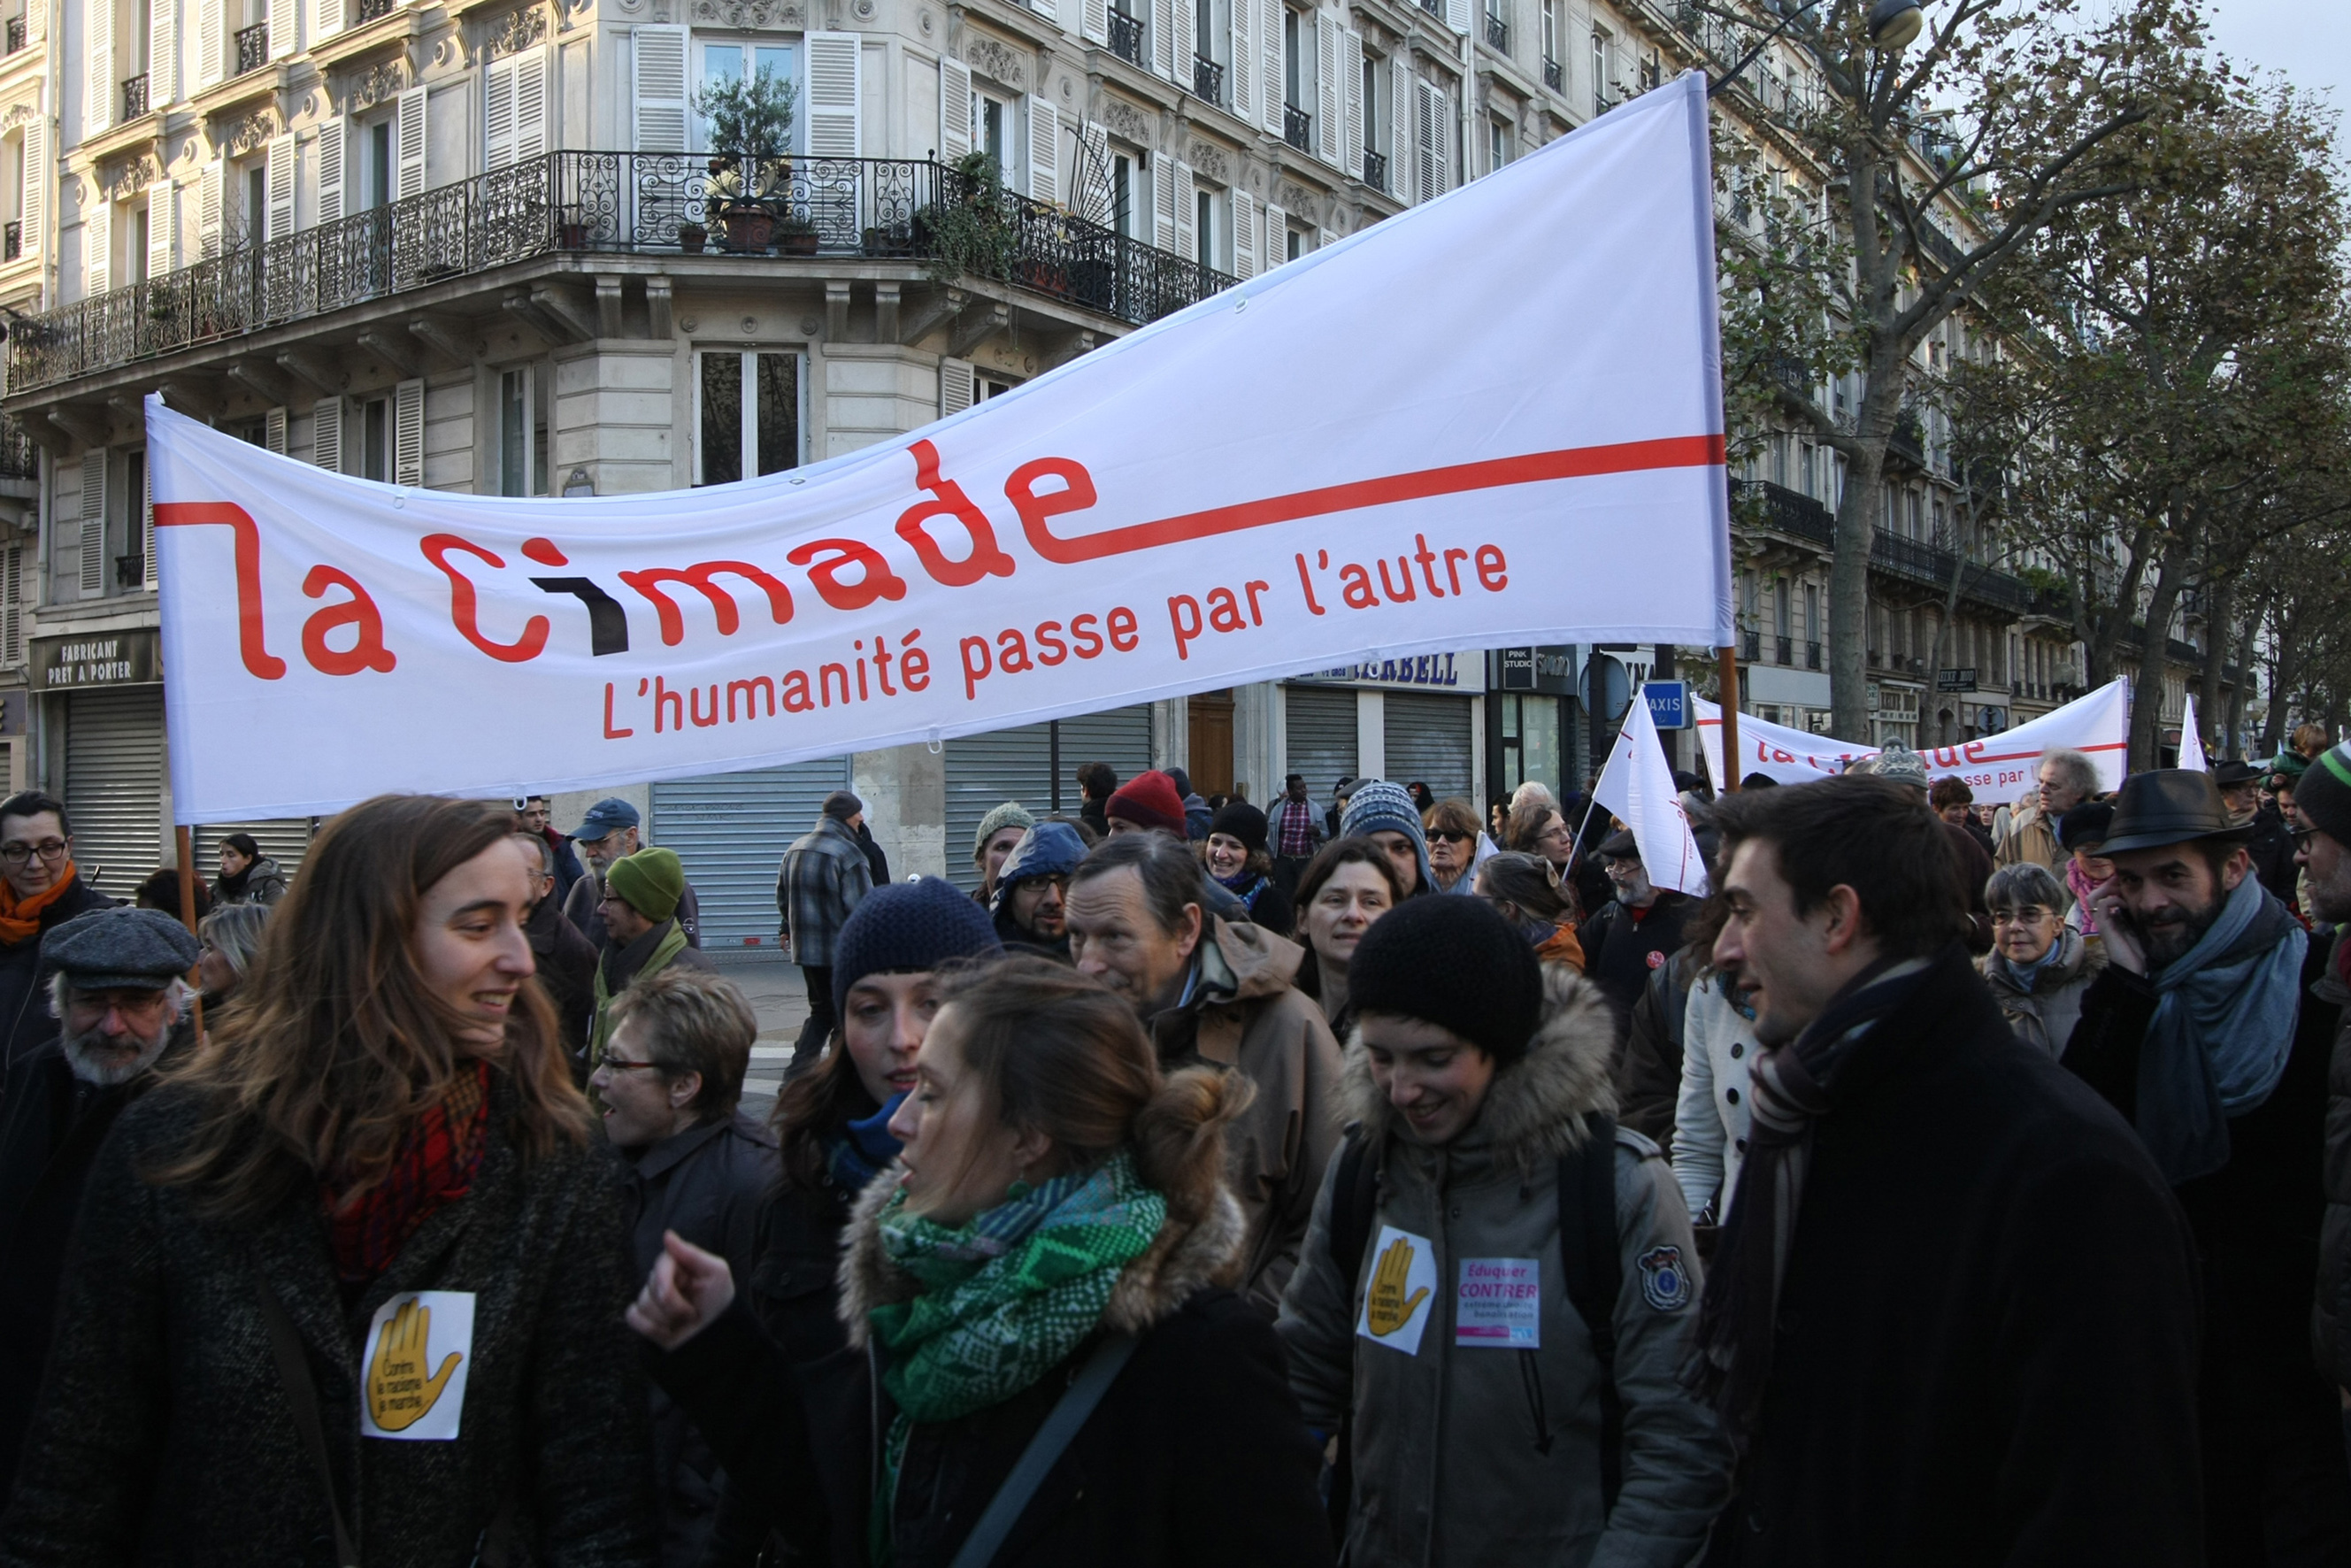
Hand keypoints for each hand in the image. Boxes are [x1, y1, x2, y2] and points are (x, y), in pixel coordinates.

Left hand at [367, 1298, 462, 1431]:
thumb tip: (459, 1354)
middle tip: (412, 1300)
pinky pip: (380, 1346)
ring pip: (393, 1335)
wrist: (390, 1420)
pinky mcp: (375, 1367)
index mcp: (417, 1362)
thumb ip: (445, 1371)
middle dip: (410, 1314)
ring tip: (401, 1306)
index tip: (425, 1308)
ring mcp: (387, 1361)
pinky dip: (383, 1334)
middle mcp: (402, 1358)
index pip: (420, 1335)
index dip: (422, 1321)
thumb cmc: (414, 1406)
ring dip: (398, 1320)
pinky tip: (387, 1323)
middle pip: (407, 1331)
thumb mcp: (434, 1391)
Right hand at [626, 1231, 735, 1349]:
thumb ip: (691, 1254)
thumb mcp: (716, 1273)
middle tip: (692, 1312)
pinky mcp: (643, 1317)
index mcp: (678, 1265)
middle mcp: (661, 1279)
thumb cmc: (718, 1299)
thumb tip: (667, 1235)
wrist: (716, 1333)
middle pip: (650, 1288)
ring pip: (642, 1304)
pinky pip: (633, 1317)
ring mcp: (651, 1298)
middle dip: (673, 1306)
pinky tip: (668, 1330)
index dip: (668, 1283)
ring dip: (666, 1319)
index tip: (686, 1293)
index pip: (660, 1265)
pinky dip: (652, 1329)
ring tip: (683, 1321)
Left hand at [1364, 1235, 1428, 1335]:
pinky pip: (1378, 1270)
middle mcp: (1389, 1283)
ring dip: (1391, 1252)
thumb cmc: (1394, 1320)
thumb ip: (1416, 1299)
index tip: (1410, 1247)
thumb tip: (1427, 1288)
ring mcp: (1380, 1283)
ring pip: (1387, 1264)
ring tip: (1395, 1241)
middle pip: (1395, 1263)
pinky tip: (1384, 1252)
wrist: (1378, 1327)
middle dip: (1399, 1250)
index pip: (1403, 1268)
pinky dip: (1381, 1261)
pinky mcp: (1373, 1285)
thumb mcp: (1408, 1311)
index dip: (1406, 1257)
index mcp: (1399, 1288)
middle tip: (1403, 1238)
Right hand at [2089, 880, 2143, 975]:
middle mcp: (2103, 919)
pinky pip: (2102, 906)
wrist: (2133, 969)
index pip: (2102, 896)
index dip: (2110, 886)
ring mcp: (2102, 923)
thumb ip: (2133, 916)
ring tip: (2120, 889)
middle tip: (2122, 881)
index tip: (2124, 879)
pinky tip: (2124, 904)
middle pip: (2094, 894)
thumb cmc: (2137, 951)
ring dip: (2107, 890)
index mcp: (2110, 918)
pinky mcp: (2104, 927)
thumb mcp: (2137, 928)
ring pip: (2093, 897)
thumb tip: (2139, 901)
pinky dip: (2113, 900)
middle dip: (2108, 884)